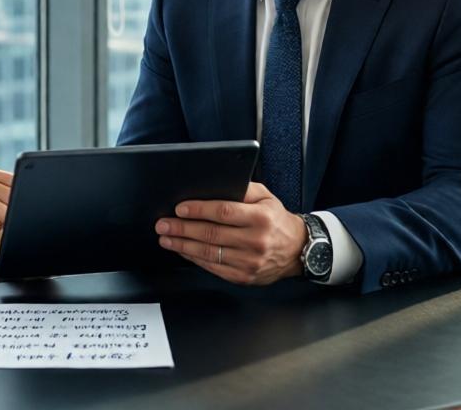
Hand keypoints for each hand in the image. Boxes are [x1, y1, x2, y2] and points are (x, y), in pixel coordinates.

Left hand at [154, 182, 306, 284]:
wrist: (297, 250)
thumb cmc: (276, 219)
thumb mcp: (266, 196)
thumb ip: (242, 189)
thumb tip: (214, 184)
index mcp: (261, 218)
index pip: (223, 212)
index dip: (198, 210)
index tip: (179, 208)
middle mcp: (255, 241)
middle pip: (211, 234)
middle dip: (182, 229)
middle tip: (163, 224)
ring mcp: (249, 262)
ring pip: (209, 253)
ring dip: (183, 246)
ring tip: (167, 238)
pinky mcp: (244, 277)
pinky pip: (213, 267)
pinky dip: (195, 259)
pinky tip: (183, 251)